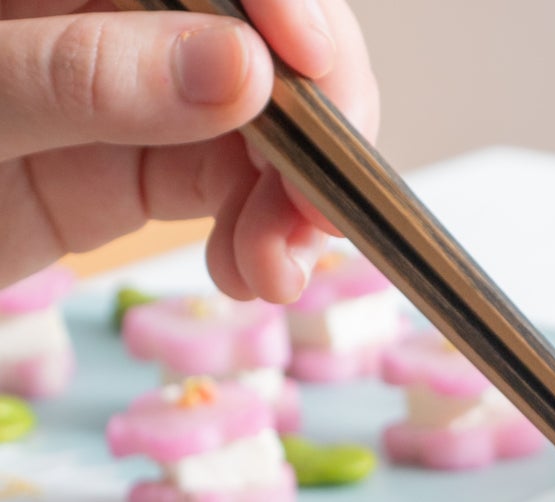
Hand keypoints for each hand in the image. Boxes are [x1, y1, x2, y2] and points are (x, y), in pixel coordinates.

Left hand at [0, 0, 378, 298]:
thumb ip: (82, 76)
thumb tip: (237, 70)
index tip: (313, 68)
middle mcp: (93, 2)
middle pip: (258, 25)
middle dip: (316, 110)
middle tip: (320, 200)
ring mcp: (118, 81)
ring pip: (264, 112)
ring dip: (302, 193)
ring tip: (277, 267)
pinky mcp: (127, 166)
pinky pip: (231, 184)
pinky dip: (268, 233)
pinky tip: (256, 270)